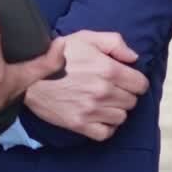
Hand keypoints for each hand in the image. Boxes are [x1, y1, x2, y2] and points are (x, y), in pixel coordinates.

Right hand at [24, 29, 149, 140]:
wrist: (31, 75)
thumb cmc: (59, 54)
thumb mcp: (86, 37)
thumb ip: (114, 42)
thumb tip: (133, 58)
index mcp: (108, 69)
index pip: (141, 84)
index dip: (135, 81)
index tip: (126, 79)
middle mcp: (103, 92)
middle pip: (132, 102)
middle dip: (125, 94)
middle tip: (111, 88)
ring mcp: (92, 110)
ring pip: (121, 118)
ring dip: (115, 110)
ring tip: (103, 102)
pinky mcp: (79, 124)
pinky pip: (106, 133)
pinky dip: (106, 127)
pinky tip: (99, 116)